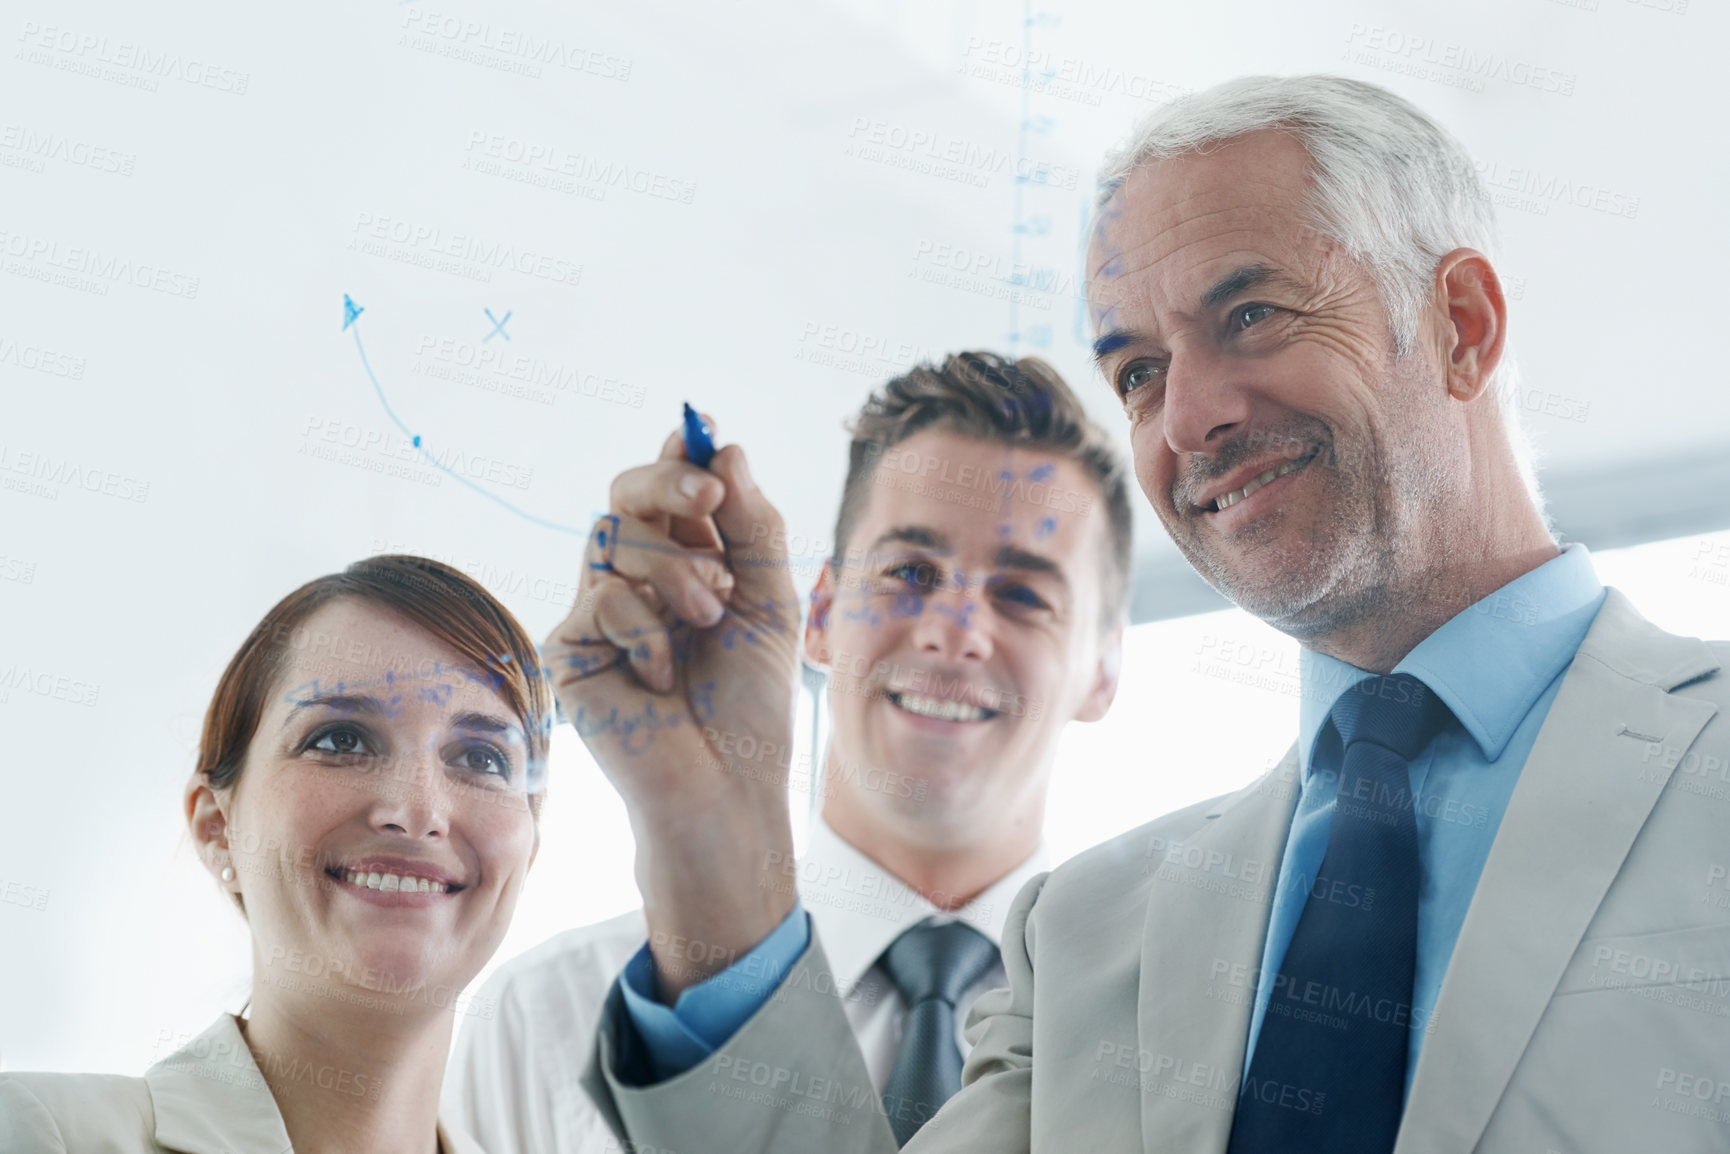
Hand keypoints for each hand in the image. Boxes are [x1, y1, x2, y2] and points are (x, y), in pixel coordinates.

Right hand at [545, 427, 800, 995]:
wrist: (725, 786)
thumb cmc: (750, 705)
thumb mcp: (770, 602)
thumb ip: (751, 524)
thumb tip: (725, 445)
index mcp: (684, 563)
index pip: (670, 489)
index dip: (682, 453)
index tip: (702, 427)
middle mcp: (634, 580)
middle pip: (627, 492)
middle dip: (671, 484)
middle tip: (708, 497)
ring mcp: (596, 613)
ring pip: (614, 536)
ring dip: (677, 573)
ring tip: (708, 622)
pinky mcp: (568, 650)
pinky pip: (600, 599)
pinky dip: (646, 629)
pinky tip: (660, 676)